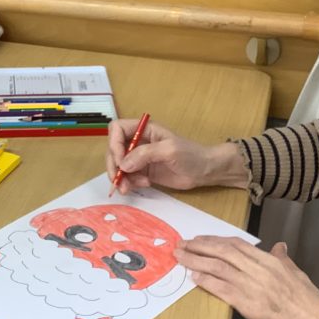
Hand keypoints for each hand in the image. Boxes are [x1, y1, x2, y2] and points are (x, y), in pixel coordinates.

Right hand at [105, 119, 247, 194]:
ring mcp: (139, 158)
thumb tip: (123, 165)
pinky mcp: (142, 171)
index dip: (114, 144)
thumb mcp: (169, 150)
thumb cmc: (190, 155)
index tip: (121, 161)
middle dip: (114, 166)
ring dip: (120, 178)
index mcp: (143, 129)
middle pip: (114, 149)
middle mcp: (138, 142)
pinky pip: (127, 177)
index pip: (117, 129)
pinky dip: (128, 183)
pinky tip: (142, 185)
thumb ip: (145, 154)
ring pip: (118, 165)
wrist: (205, 171)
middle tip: (119, 180)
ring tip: (129, 188)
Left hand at [174, 237, 318, 318]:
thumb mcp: (299, 276)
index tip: (200, 239)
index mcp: (272, 262)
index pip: (238, 245)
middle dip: (200, 246)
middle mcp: (261, 270)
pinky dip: (206, 281)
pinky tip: (194, 277)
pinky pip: (223, 289)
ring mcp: (254, 287)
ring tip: (180, 257)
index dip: (216, 240)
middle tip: (182, 244)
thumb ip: (284, 261)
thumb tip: (279, 246)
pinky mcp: (250, 305)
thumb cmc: (312, 307)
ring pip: (219, 267)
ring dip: (196, 260)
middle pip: (224, 252)